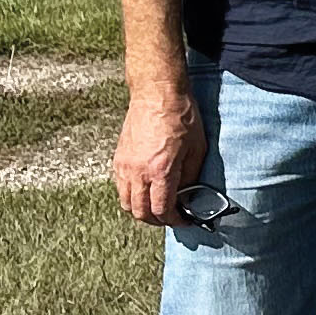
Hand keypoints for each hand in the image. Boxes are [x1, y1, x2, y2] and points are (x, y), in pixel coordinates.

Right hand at [114, 86, 209, 228]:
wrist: (157, 94)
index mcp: (161, 171)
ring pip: (126, 203)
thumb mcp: (197, 149)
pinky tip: (146, 190)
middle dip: (157, 220)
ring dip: (141, 211)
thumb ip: (190, 177)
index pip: (162, 210)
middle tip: (171, 217)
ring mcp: (124, 167)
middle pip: (140, 213)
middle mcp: (138, 173)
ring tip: (158, 207)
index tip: (184, 219)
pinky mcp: (118, 159)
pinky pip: (121, 188)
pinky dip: (131, 196)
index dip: (174, 220)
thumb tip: (188, 195)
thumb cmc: (181, 117)